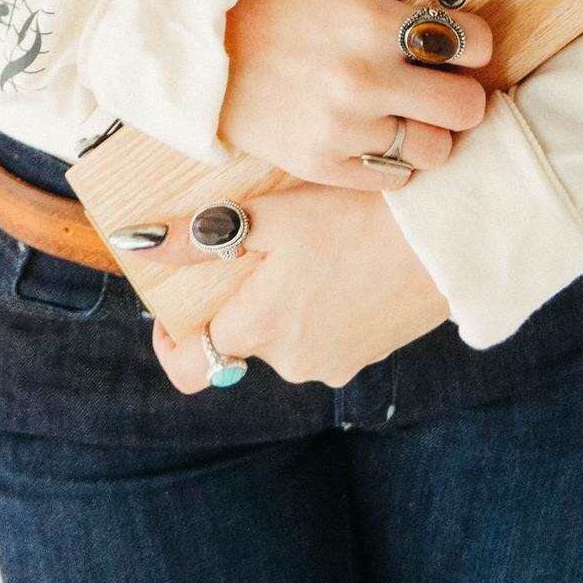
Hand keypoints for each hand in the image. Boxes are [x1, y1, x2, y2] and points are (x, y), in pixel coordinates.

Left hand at [145, 182, 450, 391]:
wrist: (448, 241)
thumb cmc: (356, 219)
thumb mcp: (272, 216)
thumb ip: (198, 236)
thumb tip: (134, 242)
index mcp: (258, 329)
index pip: (190, 366)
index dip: (172, 341)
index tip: (173, 310)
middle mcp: (290, 361)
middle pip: (241, 340)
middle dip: (239, 300)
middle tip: (256, 246)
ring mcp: (333, 363)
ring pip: (284, 336)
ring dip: (283, 303)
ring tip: (307, 247)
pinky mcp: (367, 355)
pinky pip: (324, 336)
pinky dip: (321, 307)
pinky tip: (342, 263)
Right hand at [216, 0, 497, 186]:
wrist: (196, 45)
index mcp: (370, 23)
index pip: (473, 43)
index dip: (474, 38)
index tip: (456, 37)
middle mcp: (361, 81)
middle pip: (466, 108)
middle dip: (462, 90)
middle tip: (439, 78)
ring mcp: (341, 130)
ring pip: (436, 150)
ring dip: (430, 128)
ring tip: (405, 106)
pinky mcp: (321, 166)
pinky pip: (395, 179)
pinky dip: (393, 156)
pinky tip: (373, 126)